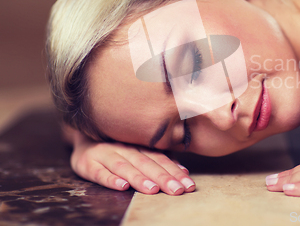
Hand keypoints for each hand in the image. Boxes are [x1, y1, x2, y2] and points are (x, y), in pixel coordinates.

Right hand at [70, 136, 194, 194]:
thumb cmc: (117, 149)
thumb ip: (159, 160)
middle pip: (146, 163)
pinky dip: (110, 179)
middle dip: (163, 177)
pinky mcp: (87, 163)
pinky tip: (122, 186)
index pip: (161, 159)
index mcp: (139, 145)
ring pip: (124, 166)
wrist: (82, 138)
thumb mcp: (138, 150)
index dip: (175, 172)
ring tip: (152, 189)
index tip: (188, 185)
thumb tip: (183, 171)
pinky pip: (99, 172)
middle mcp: (124, 148)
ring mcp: (105, 154)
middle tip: (176, 190)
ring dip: (139, 178)